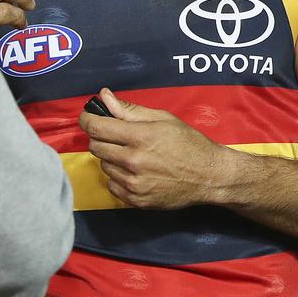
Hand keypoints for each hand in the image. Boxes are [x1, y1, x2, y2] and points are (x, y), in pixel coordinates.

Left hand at [78, 88, 232, 208]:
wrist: (209, 176)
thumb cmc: (189, 144)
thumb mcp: (163, 119)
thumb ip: (130, 109)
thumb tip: (104, 96)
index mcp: (141, 137)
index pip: (96, 127)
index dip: (87, 119)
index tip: (88, 116)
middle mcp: (134, 161)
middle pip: (96, 147)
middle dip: (101, 137)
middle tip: (116, 135)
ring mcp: (134, 184)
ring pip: (104, 166)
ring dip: (111, 157)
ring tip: (132, 154)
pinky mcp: (136, 200)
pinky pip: (112, 185)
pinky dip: (119, 176)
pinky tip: (136, 171)